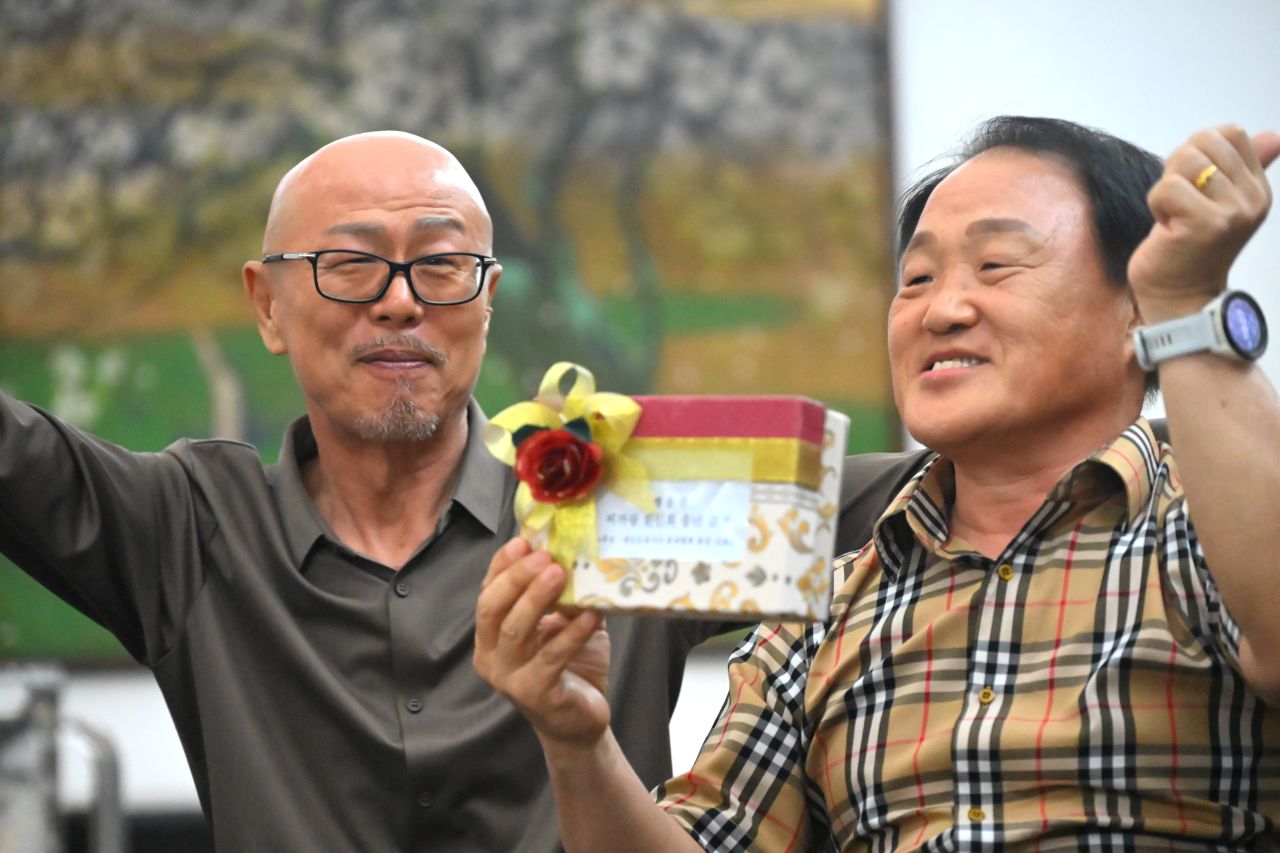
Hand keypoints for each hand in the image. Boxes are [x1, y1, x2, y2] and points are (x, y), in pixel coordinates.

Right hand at [474, 538, 612, 746]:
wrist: (579, 720)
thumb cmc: (569, 666)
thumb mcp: (558, 625)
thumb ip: (556, 598)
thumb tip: (570, 553)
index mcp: (490, 637)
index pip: (487, 593)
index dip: (501, 566)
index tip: (523, 541)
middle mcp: (490, 657)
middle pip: (492, 609)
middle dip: (516, 578)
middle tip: (544, 556)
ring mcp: (509, 678)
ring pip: (516, 631)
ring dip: (537, 599)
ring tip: (560, 573)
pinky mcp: (534, 695)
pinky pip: (551, 658)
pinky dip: (572, 633)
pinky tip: (590, 615)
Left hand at [1128, 125, 1279, 321]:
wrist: (1179, 298)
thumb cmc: (1187, 248)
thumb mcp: (1218, 201)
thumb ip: (1240, 167)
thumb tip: (1274, 136)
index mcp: (1258, 188)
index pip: (1230, 133)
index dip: (1198, 149)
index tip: (1191, 184)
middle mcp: (1252, 198)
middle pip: (1204, 141)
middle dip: (1177, 167)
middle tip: (1178, 203)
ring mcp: (1233, 212)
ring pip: (1184, 162)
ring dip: (1165, 189)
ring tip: (1174, 216)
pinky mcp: (1206, 224)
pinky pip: (1167, 188)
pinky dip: (1156, 205)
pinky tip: (1167, 228)